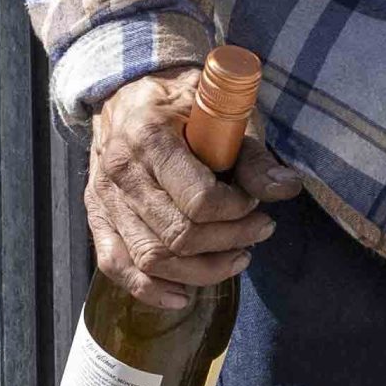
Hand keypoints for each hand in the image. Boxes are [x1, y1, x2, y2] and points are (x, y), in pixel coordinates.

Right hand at [87, 65, 301, 311]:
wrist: (128, 89)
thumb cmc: (182, 100)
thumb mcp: (223, 112)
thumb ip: (252, 155)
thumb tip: (287, 189)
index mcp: (149, 137)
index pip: (198, 200)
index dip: (236, 211)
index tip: (254, 202)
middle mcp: (121, 172)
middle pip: (177, 236)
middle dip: (228, 242)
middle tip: (259, 231)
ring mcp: (104, 198)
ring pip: (151, 259)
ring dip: (201, 271)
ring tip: (238, 258)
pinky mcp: (98, 217)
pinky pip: (116, 265)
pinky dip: (149, 289)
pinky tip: (183, 296)